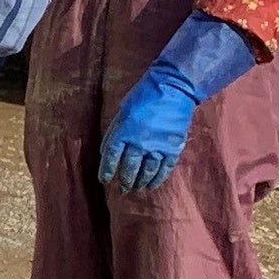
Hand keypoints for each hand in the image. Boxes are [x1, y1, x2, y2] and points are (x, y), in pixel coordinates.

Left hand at [96, 13, 260, 192]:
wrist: (173, 89)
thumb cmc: (144, 95)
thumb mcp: (122, 110)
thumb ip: (114, 131)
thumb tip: (106, 151)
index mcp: (123, 132)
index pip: (111, 157)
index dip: (107, 170)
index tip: (104, 180)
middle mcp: (139, 143)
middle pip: (129, 168)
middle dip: (124, 181)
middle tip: (122, 189)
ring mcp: (157, 147)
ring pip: (147, 172)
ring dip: (140, 183)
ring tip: (137, 189)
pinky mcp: (173, 148)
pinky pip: (165, 169)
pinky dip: (158, 179)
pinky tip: (153, 185)